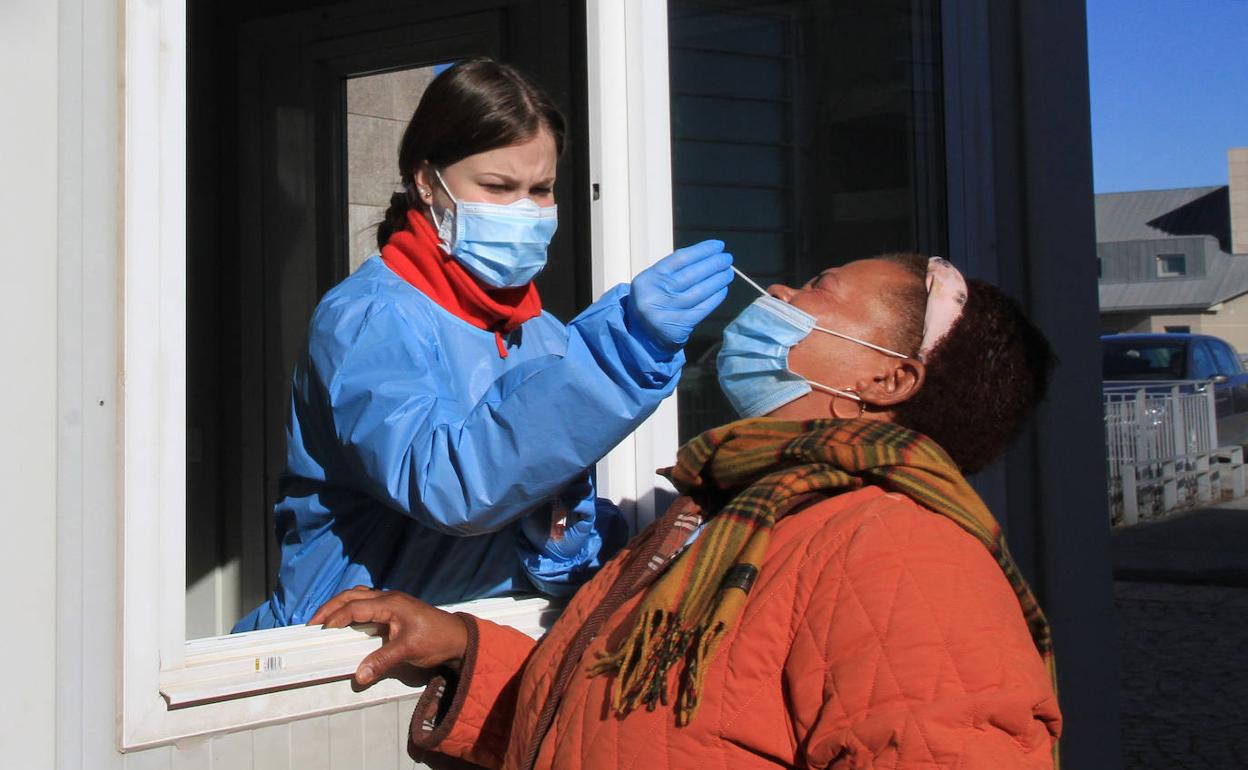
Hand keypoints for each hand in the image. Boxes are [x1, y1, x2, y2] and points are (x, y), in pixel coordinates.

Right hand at [309, 586, 468, 686]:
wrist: (457, 637)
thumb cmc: (435, 640)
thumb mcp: (408, 651)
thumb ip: (382, 661)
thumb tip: (358, 676)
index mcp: (390, 603)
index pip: (355, 607)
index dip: (336, 618)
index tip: (320, 632)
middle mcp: (388, 598)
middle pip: (352, 596)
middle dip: (330, 607)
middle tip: (312, 624)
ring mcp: (391, 601)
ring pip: (358, 596)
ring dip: (339, 605)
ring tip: (322, 621)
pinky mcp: (393, 608)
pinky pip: (366, 602)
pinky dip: (351, 608)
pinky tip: (344, 620)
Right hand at [626, 240, 733, 352]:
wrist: (640, 337)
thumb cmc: (653, 303)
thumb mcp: (654, 284)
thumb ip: (674, 271)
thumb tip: (707, 257)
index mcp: (647, 279)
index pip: (679, 259)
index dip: (701, 251)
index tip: (718, 246)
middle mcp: (654, 295)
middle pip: (691, 275)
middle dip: (713, 264)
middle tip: (727, 258)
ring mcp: (666, 313)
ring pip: (699, 291)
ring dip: (717, 280)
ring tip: (728, 273)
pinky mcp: (678, 328)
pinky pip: (701, 309)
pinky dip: (715, 298)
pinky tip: (723, 290)